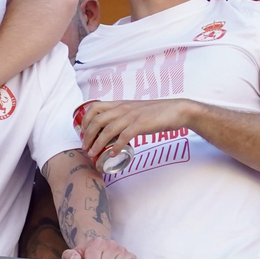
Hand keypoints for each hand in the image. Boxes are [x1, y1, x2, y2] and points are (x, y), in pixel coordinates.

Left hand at [76, 98, 191, 162]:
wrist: (176, 110)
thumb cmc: (156, 113)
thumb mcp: (134, 111)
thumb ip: (122, 117)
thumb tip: (110, 131)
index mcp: (120, 104)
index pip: (94, 107)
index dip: (85, 121)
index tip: (83, 134)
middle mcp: (123, 108)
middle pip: (97, 120)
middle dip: (88, 135)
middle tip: (86, 148)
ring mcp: (132, 116)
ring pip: (108, 129)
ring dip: (98, 144)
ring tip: (94, 154)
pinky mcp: (141, 124)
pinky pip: (124, 136)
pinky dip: (116, 146)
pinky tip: (113, 154)